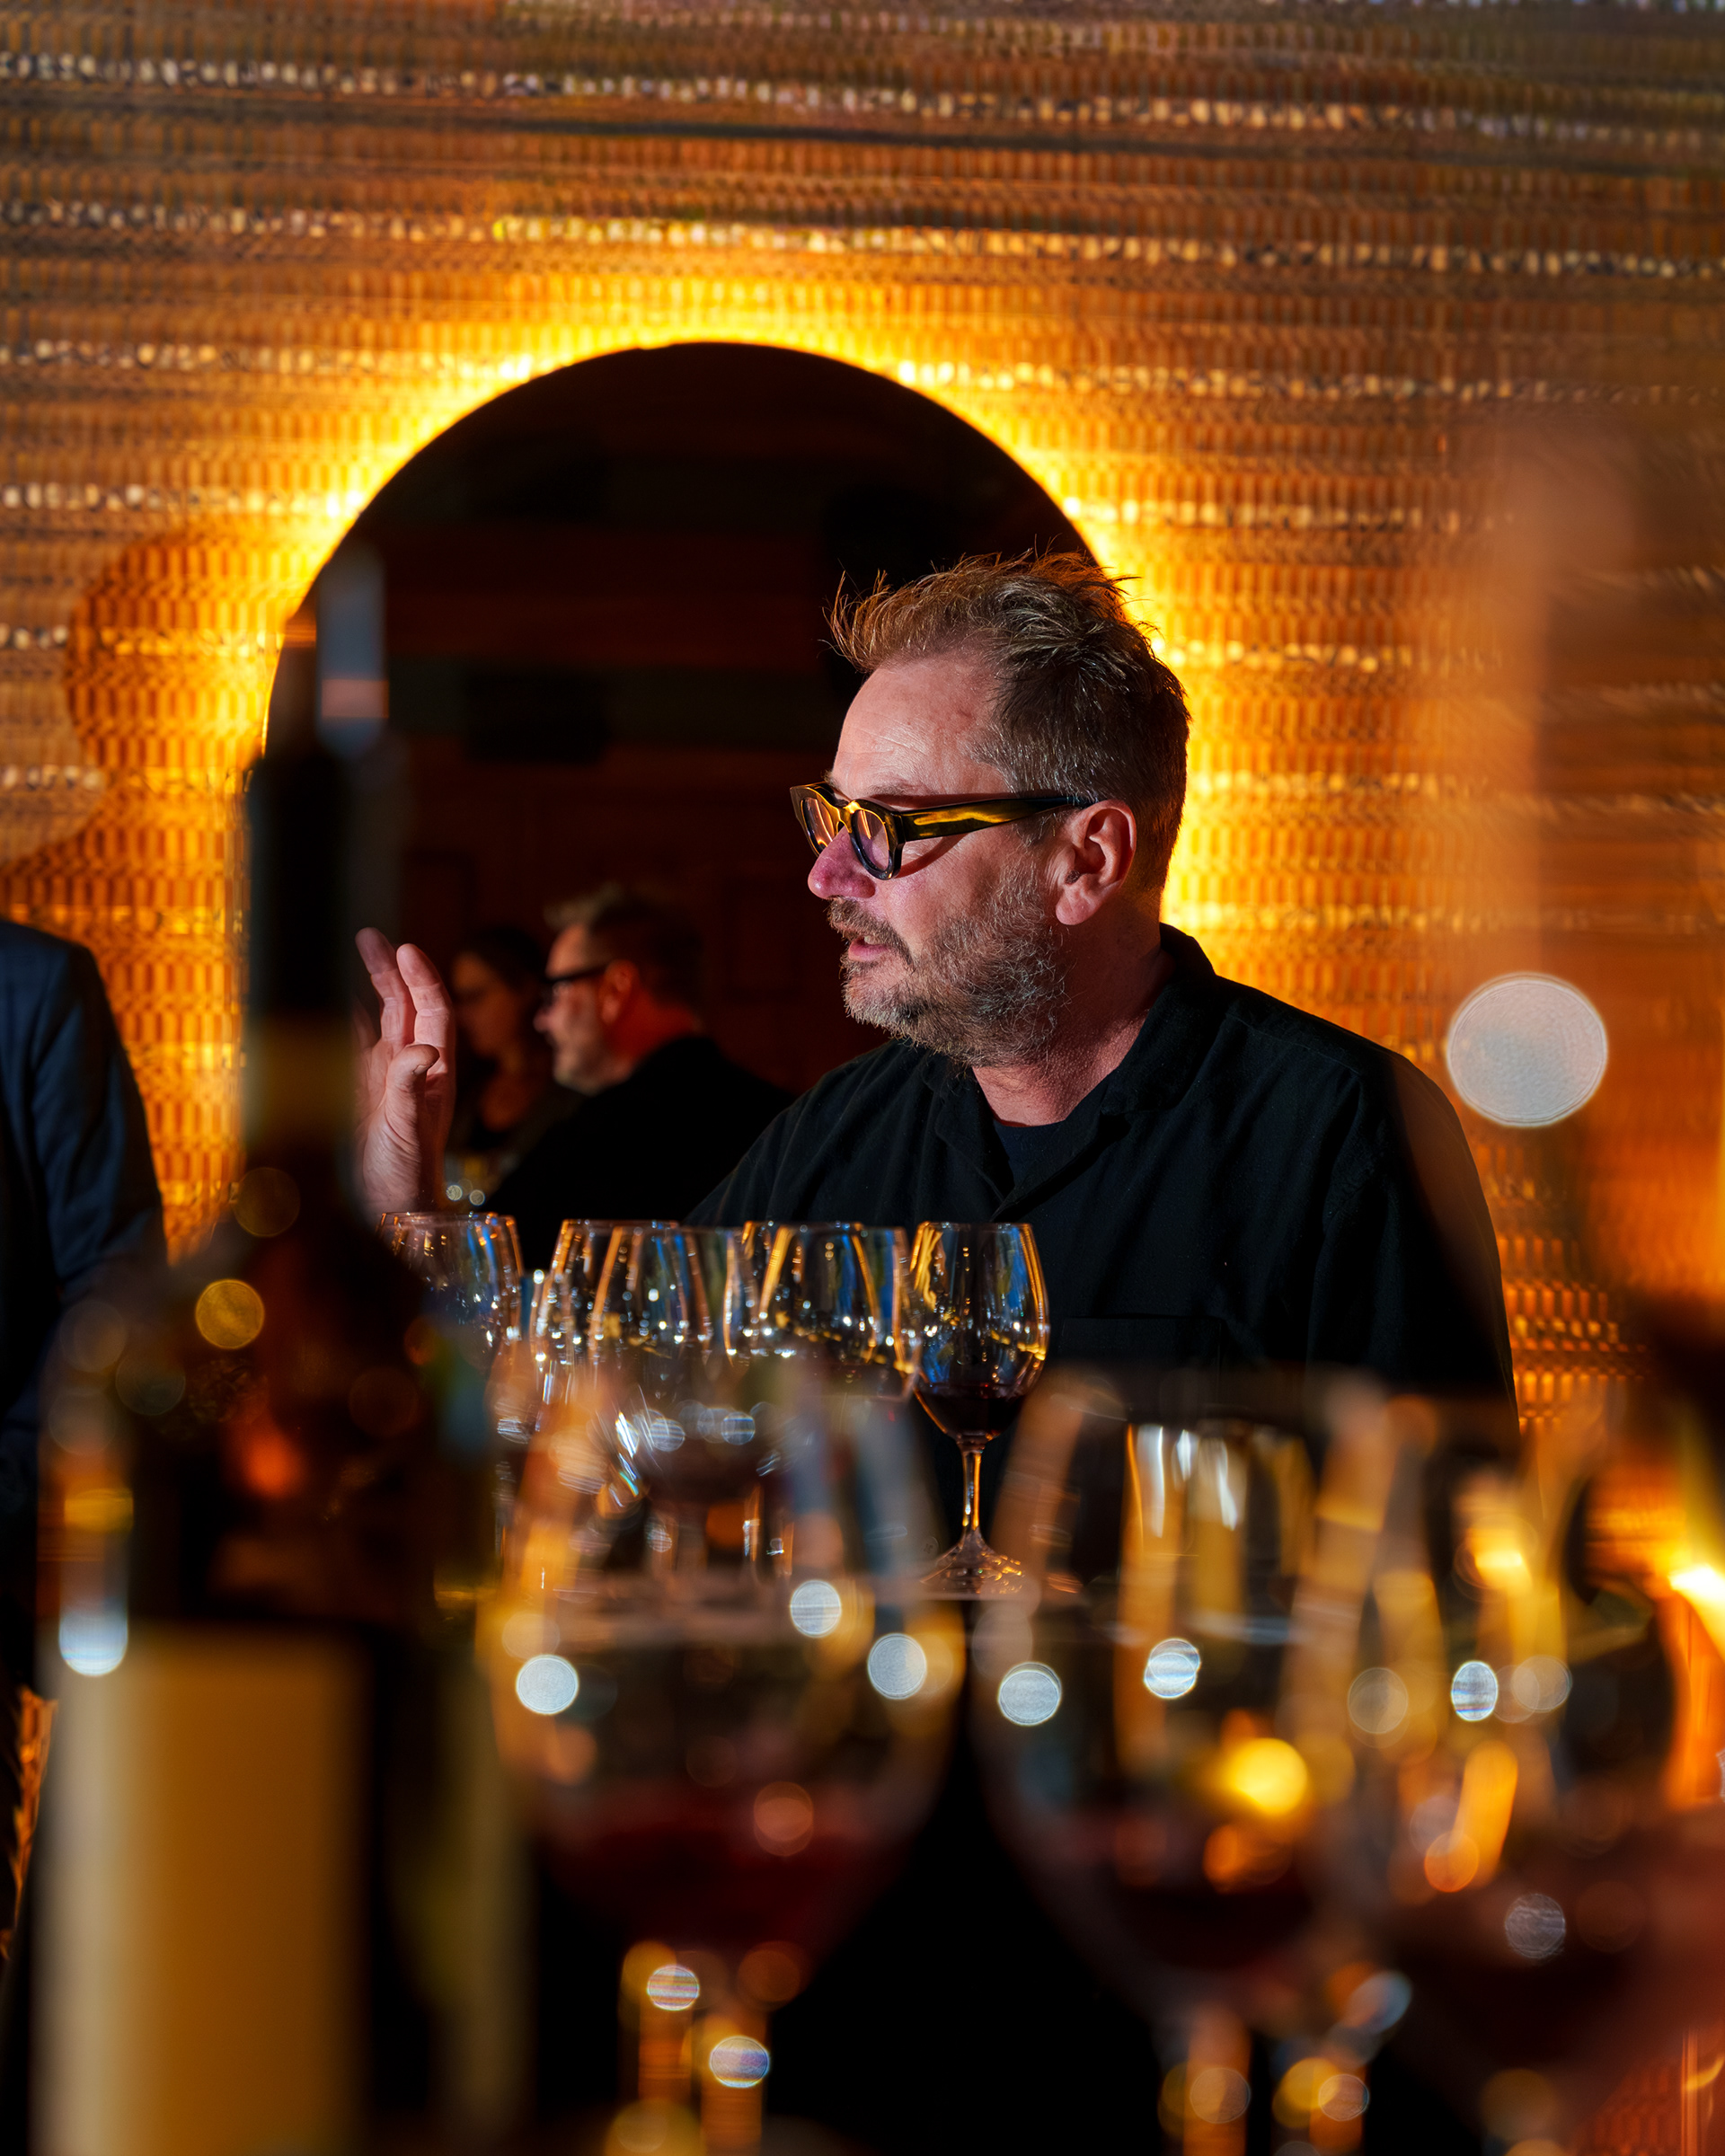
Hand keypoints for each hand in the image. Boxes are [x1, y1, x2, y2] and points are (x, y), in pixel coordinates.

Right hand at [354, 929, 455, 1215]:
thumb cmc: (406, 1175)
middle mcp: (411, 1067)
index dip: (423, 978)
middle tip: (370, 936)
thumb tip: (423, 1048)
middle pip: (405, 1005)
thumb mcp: (408, 1128)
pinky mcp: (357, 1092)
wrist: (386, 1209)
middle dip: (392, 970)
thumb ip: (410, 1087)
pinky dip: (342, 1019)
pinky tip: (332, 997)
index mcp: (434, 1071)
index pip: (434, 1011)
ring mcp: (383, 1077)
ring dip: (370, 986)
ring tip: (356, 949)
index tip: (406, 949)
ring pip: (378, 1019)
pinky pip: (350, 1045)